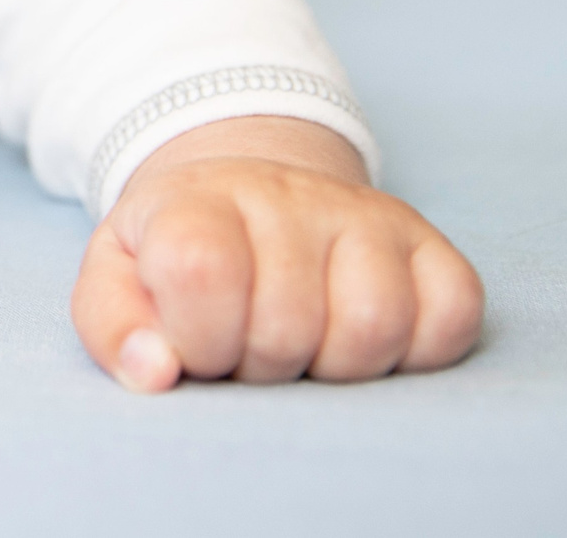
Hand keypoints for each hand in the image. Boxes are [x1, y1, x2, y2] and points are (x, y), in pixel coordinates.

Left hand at [71, 117, 481, 392]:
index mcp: (199, 201)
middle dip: (262, 366)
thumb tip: (155, 372)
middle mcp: (288, 195)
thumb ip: (114, 330)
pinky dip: (415, 353)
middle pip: (290, 322)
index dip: (199, 338)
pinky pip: (451, 316)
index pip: (204, 271)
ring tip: (303, 350)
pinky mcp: (429, 245)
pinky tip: (360, 340)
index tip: (195, 344)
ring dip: (335, 368)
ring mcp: (365, 216)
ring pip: (374, 324)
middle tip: (247, 350)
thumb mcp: (116, 282)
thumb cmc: (177, 257)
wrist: (247, 197)